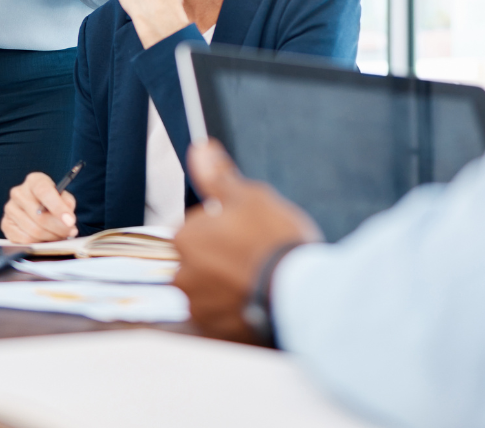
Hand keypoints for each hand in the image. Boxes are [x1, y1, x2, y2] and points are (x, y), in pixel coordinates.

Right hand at [1, 171, 78, 242]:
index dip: (58, 208)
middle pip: (39, 215)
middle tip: (70, 232)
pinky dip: (39, 242)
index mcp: (34, 181)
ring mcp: (10, 209)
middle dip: (58, 228)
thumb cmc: (51, 200)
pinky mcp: (5, 224)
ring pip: (33, 230)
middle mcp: (18, 193)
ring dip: (51, 236)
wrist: (37, 206)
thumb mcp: (63, 196)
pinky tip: (47, 238)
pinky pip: (24, 240)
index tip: (70, 221)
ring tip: (60, 235)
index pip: (44, 192)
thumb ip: (67, 203)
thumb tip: (67, 217)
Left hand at [173, 140, 321, 343]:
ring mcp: (198, 308)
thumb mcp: (250, 196)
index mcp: (186, 238)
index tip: (250, 231)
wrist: (301, 294)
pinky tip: (260, 301)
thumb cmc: (276, 241)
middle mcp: (183, 275)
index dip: (226, 226)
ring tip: (262, 280)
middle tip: (258, 256)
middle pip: (201, 259)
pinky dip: (237, 310)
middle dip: (222, 257)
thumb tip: (201, 150)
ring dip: (228, 285)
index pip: (199, 226)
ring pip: (210, 289)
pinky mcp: (216, 333)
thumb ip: (218, 177)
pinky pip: (222, 316)